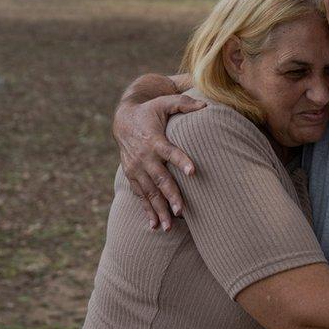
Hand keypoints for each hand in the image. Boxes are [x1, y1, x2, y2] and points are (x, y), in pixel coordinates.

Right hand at [112, 94, 205, 229]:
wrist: (122, 120)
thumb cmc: (150, 111)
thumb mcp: (164, 102)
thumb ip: (184, 103)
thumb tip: (206, 104)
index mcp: (155, 140)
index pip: (170, 152)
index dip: (181, 161)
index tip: (193, 172)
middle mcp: (144, 157)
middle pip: (160, 178)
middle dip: (170, 195)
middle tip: (181, 210)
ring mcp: (136, 168)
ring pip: (149, 192)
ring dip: (159, 209)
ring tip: (169, 227)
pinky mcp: (132, 176)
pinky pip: (140, 195)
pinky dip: (147, 210)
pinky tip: (154, 225)